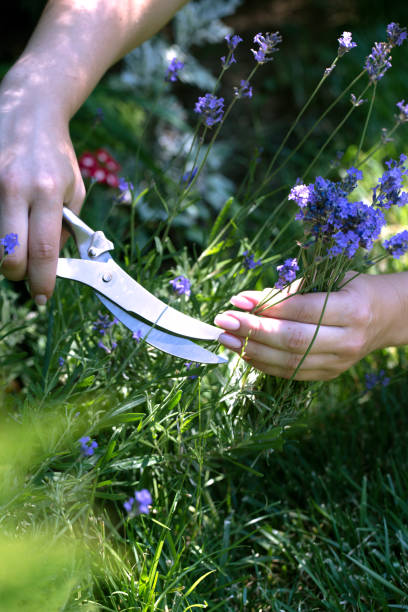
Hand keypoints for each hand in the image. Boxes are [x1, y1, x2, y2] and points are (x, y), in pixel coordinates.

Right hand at [0, 72, 84, 303]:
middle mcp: (15, 188)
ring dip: (4, 253)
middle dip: (16, 274)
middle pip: (9, 254)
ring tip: (17, 242)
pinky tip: (8, 225)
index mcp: (47, 191)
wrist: (27, 109)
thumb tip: (55, 262)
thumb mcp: (73, 188)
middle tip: (25, 274)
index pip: (44, 250)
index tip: (43, 297)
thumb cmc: (55, 154)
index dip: (42, 280)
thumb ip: (67, 226)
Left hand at [214, 272, 407, 380]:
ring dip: (252, 351)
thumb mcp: (329, 279)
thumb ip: (290, 290)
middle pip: (293, 340)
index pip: (302, 311)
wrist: (383, 317)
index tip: (236, 300)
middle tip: (223, 321)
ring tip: (225, 339)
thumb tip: (246, 300)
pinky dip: (263, 363)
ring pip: (289, 362)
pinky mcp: (329, 374)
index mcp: (352, 309)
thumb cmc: (350, 289)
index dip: (267, 307)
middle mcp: (348, 340)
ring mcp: (339, 362)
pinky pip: (290, 373)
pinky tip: (243, 351)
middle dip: (253, 331)